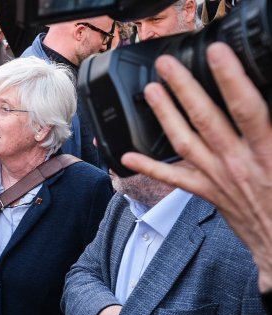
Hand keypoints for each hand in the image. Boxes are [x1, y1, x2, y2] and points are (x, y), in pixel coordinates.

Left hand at [120, 42, 271, 293]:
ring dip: (165, 115)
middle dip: (184, 88)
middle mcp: (236, 162)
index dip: (229, 78)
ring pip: (184, 142)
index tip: (215, 54)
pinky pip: (173, 179)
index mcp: (265, 151)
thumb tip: (264, 104)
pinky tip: (126, 158)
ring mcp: (217, 177)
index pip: (246, 107)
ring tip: (150, 91)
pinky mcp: (206, 192)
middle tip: (166, 65)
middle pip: (205, 118)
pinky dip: (148, 167)